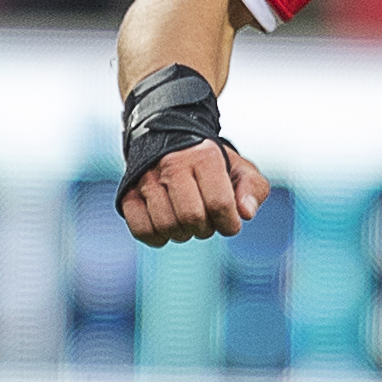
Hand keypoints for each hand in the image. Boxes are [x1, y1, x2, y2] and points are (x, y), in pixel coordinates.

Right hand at [118, 141, 269, 245]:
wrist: (170, 142)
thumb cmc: (210, 164)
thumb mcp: (240, 169)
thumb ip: (253, 190)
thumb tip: (245, 214)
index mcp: (204, 156)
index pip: (219, 203)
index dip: (229, 224)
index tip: (229, 223)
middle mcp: (172, 164)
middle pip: (191, 218)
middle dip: (205, 230)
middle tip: (206, 221)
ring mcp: (146, 179)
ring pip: (165, 226)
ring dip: (182, 234)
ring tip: (187, 222)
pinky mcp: (128, 193)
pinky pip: (141, 230)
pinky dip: (157, 238)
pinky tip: (167, 230)